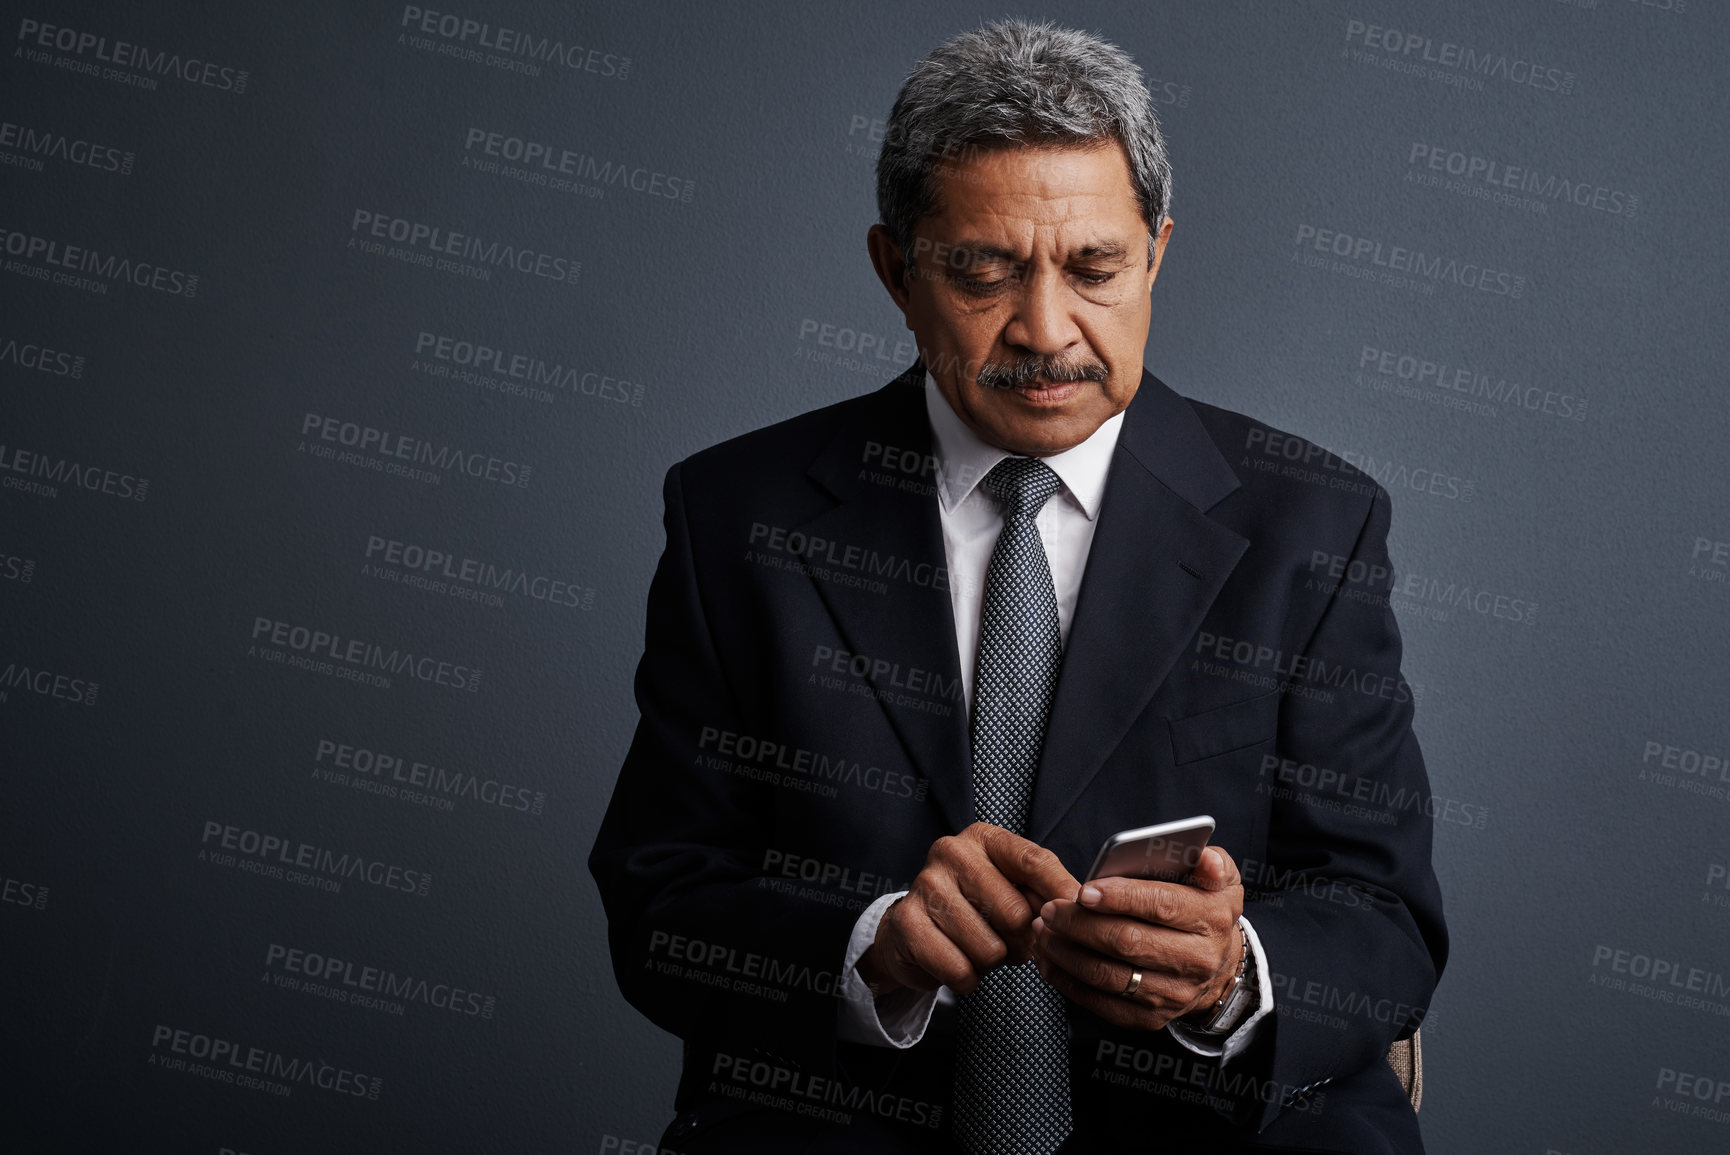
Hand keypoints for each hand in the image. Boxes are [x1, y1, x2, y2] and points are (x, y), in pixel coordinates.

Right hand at [856, 822, 1078, 997]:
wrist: (913, 932)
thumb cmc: (975, 909)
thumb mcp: (1012, 889)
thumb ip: (1045, 893)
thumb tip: (1077, 906)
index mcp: (984, 839)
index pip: (1035, 861)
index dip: (1062, 893)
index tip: (1079, 915)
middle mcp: (951, 852)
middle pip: (1016, 914)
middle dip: (1021, 941)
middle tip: (1009, 941)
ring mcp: (925, 885)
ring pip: (989, 949)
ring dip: (992, 963)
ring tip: (979, 948)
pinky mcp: (907, 922)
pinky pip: (959, 970)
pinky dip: (967, 979)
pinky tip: (957, 961)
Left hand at [1030, 845, 1243, 1030]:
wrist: (1218, 968)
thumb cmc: (1204, 910)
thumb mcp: (1220, 879)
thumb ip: (1211, 862)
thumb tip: (1204, 859)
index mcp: (1210, 919)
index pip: (1162, 905)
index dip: (1120, 897)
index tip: (1084, 890)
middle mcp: (1196, 961)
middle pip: (1128, 942)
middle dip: (1081, 924)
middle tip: (1050, 908)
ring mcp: (1173, 994)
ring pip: (1109, 975)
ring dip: (1067, 953)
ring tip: (1043, 930)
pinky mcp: (1151, 1017)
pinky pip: (1101, 1002)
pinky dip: (1068, 982)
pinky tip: (1050, 960)